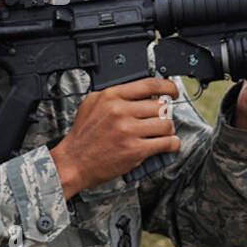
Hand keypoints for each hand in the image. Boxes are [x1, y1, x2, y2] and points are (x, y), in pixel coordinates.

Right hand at [50, 77, 180, 198]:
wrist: (73, 162)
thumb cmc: (82, 136)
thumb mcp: (91, 104)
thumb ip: (113, 95)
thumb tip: (138, 91)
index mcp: (111, 97)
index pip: (149, 85)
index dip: (167, 86)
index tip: (172, 91)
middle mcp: (120, 111)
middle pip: (160, 106)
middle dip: (163, 113)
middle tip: (159, 119)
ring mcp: (128, 131)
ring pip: (166, 124)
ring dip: (168, 129)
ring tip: (162, 133)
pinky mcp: (135, 150)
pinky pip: (166, 143)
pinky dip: (172, 144)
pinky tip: (169, 144)